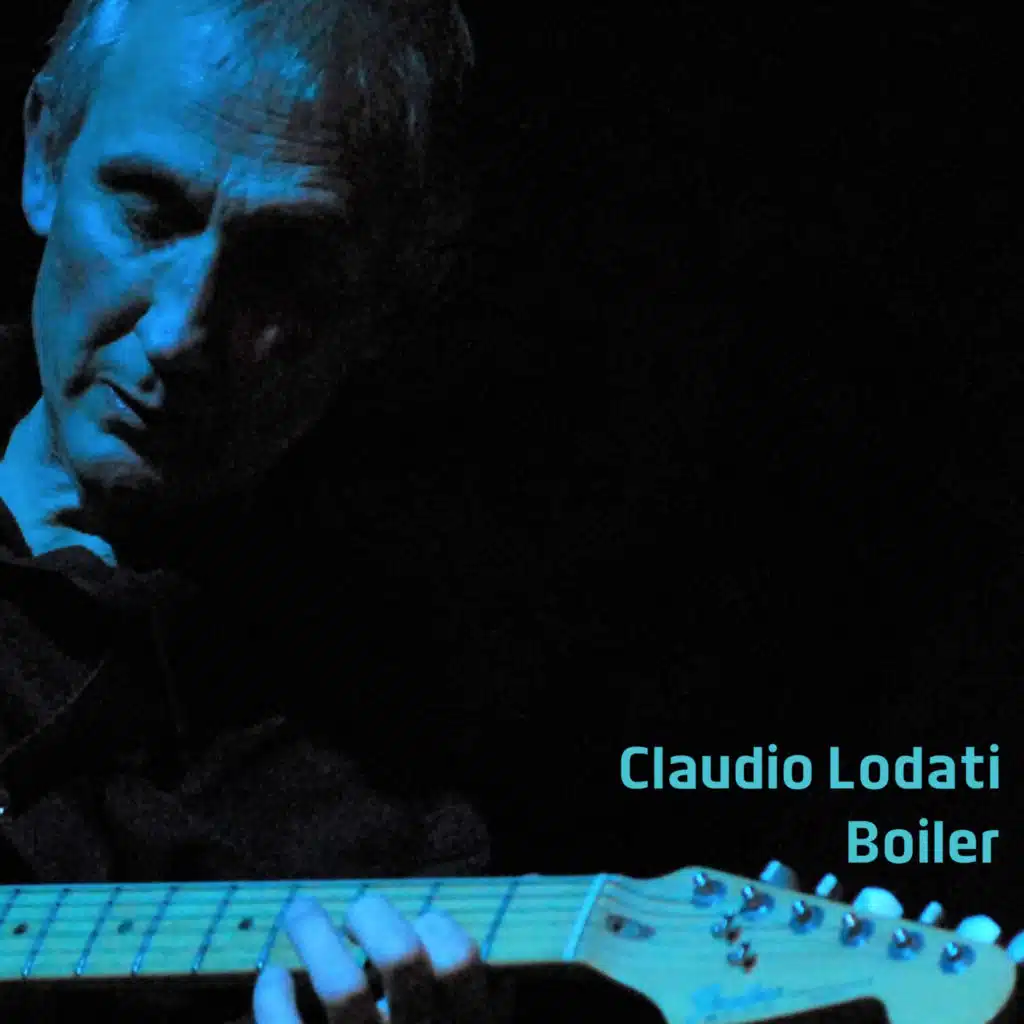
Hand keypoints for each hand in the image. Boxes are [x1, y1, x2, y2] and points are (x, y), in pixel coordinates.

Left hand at [253, 893, 494, 1022]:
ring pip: (342, 984)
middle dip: (373, 915)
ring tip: (302, 910)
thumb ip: (490, 1004)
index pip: (459, 958)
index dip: (437, 925)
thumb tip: (516, 934)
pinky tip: (275, 978)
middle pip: (401, 956)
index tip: (419, 920)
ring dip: (314, 933)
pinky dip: (273, 996)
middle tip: (357, 909)